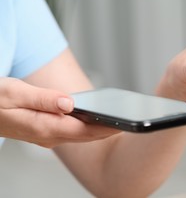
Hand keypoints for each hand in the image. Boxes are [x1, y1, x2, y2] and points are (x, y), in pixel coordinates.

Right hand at [0, 77, 119, 147]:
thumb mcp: (14, 92)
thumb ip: (43, 98)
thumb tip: (69, 103)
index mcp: (43, 127)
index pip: (83, 130)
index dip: (105, 128)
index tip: (123, 123)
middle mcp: (47, 135)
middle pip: (85, 135)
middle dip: (108, 130)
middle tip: (129, 122)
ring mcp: (47, 134)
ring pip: (80, 134)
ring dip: (99, 129)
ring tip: (119, 120)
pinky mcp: (46, 130)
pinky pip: (72, 130)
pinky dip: (87, 126)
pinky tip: (97, 118)